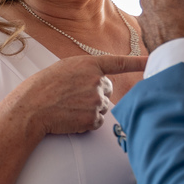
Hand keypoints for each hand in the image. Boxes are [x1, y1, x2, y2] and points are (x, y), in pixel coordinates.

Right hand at [15, 54, 147, 136]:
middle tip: (72, 97)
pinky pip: (97, 122)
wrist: (30, 108)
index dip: (137, 62)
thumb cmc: (42, 88)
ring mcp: (96, 100)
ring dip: (89, 109)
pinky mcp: (93, 118)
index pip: (119, 63)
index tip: (152, 61)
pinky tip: (70, 118)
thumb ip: (85, 72)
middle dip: (94, 94)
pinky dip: (86, 122)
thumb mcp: (64, 69)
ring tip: (68, 107)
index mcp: (88, 64)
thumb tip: (99, 85)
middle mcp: (97, 81)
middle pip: (107, 90)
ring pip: (102, 106)